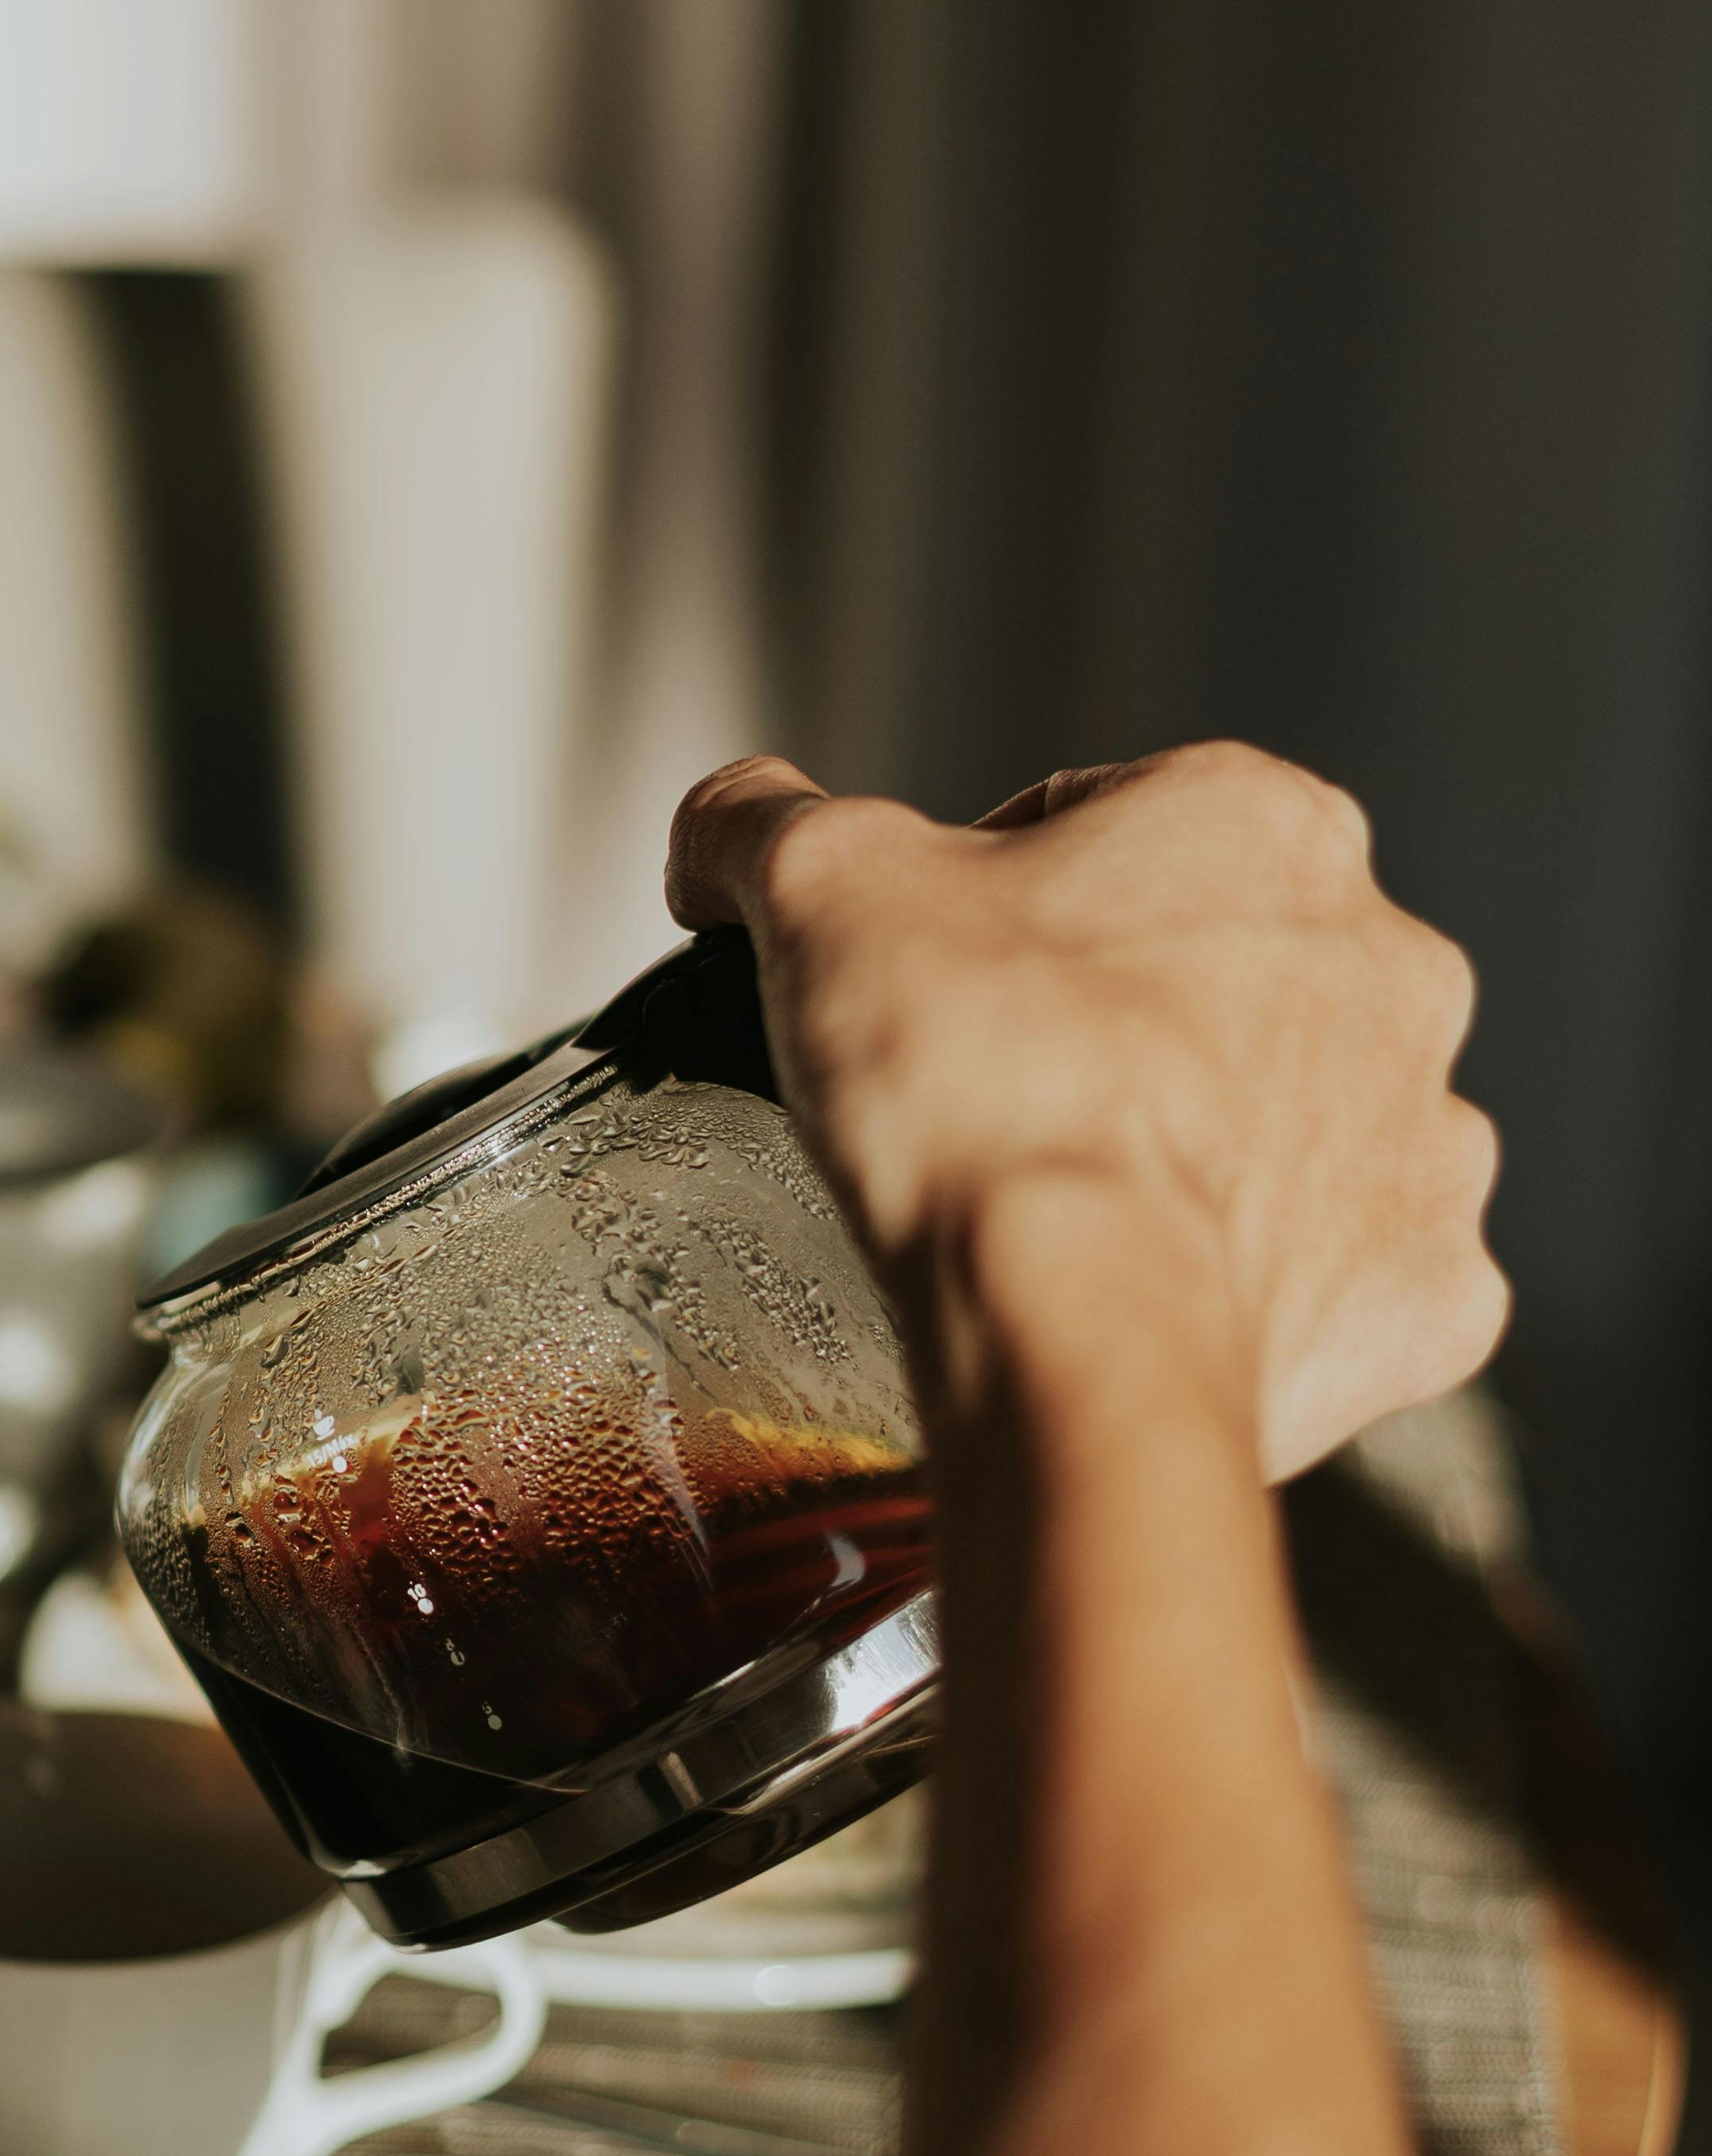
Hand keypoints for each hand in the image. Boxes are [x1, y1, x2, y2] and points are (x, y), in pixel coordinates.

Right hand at [669, 742, 1506, 1481]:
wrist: (1078, 1337)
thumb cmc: (986, 1094)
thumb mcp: (815, 886)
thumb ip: (758, 818)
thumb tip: (725, 824)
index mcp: (1269, 826)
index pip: (1094, 829)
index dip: (979, 902)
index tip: (926, 982)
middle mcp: (1389, 966)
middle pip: (1208, 974)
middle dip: (1110, 1024)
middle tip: (989, 1098)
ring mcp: (1430, 1139)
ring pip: (1294, 1124)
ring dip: (1204, 1150)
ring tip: (1074, 1208)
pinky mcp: (1428, 1292)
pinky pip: (1346, 1279)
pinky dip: (1265, 1289)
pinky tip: (1165, 1296)